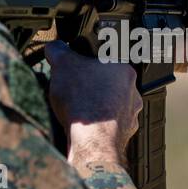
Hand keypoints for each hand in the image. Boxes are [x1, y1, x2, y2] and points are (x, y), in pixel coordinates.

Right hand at [44, 41, 141, 166]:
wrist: (91, 141)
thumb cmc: (83, 102)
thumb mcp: (63, 64)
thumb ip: (59, 50)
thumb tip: (55, 47)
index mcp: (123, 71)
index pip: (105, 62)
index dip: (87, 67)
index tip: (75, 72)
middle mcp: (132, 93)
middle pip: (108, 85)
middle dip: (90, 88)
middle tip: (73, 91)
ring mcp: (130, 116)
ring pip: (110, 107)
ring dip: (95, 108)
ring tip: (76, 111)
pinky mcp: (123, 136)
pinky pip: (108, 128)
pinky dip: (96, 128)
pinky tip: (83, 127)